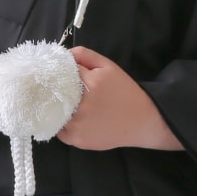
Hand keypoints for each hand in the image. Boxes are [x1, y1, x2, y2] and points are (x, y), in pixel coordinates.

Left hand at [58, 47, 182, 150]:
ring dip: (58, 109)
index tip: (60, 74)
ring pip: (54, 114)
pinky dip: (63, 124)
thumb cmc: (125, 92)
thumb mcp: (108, 67)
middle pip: (54, 94)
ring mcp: (77, 126)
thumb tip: (61, 54)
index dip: (59, 72)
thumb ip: (85, 55)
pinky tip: (75, 120)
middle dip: (55, 91)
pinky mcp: (77, 141)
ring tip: (70, 106)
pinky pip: (60, 130)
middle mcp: (80, 107)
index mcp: (89, 84)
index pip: (60, 73)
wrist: (142, 122)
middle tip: (63, 90)